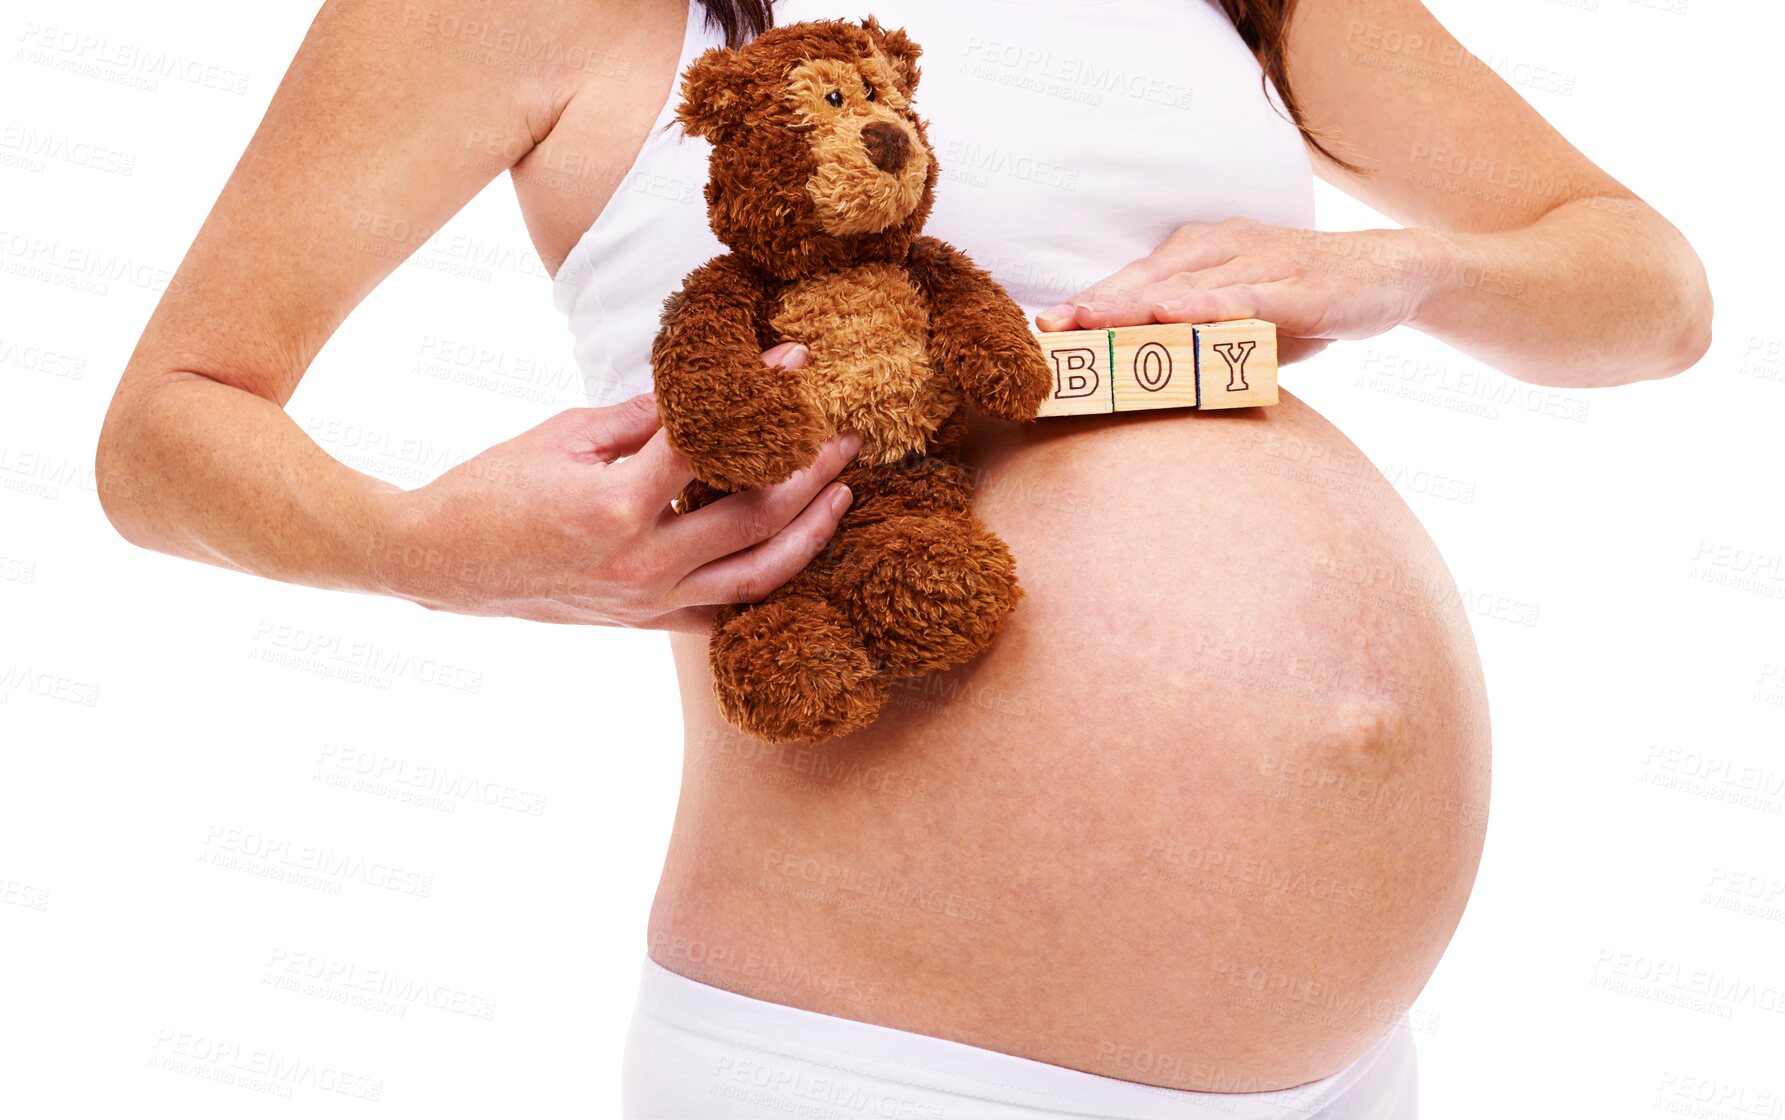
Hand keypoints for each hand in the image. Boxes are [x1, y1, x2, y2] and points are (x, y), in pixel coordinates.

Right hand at [374, 348, 859, 632]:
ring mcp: (648, 602)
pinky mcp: (646, 623)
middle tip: (848, 436)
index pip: (714, 443)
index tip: (798, 359)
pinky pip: (725, 611)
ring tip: (842, 495)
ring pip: (758, 576)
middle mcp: (643, 563)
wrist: (439, 563)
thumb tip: (716, 385)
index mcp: (618, 504)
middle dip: (811, 471)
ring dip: (810, 534)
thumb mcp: (567, 434)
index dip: (762, 397)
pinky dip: (765, 583)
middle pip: (757, 516)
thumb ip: (649, 416)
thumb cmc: (493, 487)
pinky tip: (796, 552)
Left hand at [1034, 219, 1449, 363]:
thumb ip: (1191, 344)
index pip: (1132, 284)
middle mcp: (1222, 250)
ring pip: (1186, 286)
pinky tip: (1175, 316)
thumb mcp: (1238, 326)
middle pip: (1145, 282)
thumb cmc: (1302, 300)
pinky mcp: (1300, 286)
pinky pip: (1247, 297)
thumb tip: (1140, 382)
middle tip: (1046, 330)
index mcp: (1198, 256)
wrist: (1392, 273)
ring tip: (1088, 322)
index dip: (1086, 306)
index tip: (1040, 331)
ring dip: (1134, 304)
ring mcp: (1261, 264)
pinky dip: (1209, 306)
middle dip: (1093, 306)